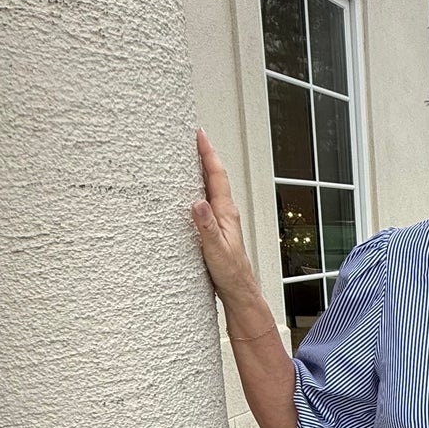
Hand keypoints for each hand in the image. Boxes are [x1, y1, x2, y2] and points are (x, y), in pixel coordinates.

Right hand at [191, 127, 259, 308]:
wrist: (239, 292)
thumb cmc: (230, 274)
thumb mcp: (215, 251)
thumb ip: (206, 227)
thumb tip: (197, 202)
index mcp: (226, 213)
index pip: (216, 176)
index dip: (208, 154)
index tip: (200, 135)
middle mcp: (225, 213)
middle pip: (214, 177)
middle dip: (204, 156)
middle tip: (193, 138)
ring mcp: (221, 220)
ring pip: (210, 188)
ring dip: (201, 171)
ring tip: (189, 157)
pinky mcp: (215, 229)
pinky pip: (206, 201)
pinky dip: (198, 189)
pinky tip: (189, 192)